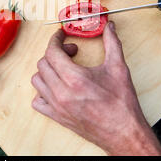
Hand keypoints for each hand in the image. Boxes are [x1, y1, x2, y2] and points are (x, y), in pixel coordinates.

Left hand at [31, 22, 160, 155]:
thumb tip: (110, 27)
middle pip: (43, 63)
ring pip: (37, 80)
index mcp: (75, 78)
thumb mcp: (118, 68)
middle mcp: (61, 92)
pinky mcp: (57, 117)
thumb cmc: (122, 104)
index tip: (61, 35)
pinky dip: (42, 91)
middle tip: (71, 52)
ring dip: (47, 70)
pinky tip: (56, 87)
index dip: (56, 40)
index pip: (52, 52)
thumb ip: (112, 43)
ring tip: (63, 69)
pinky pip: (37, 101)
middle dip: (55, 53)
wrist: (123, 133)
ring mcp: (57, 106)